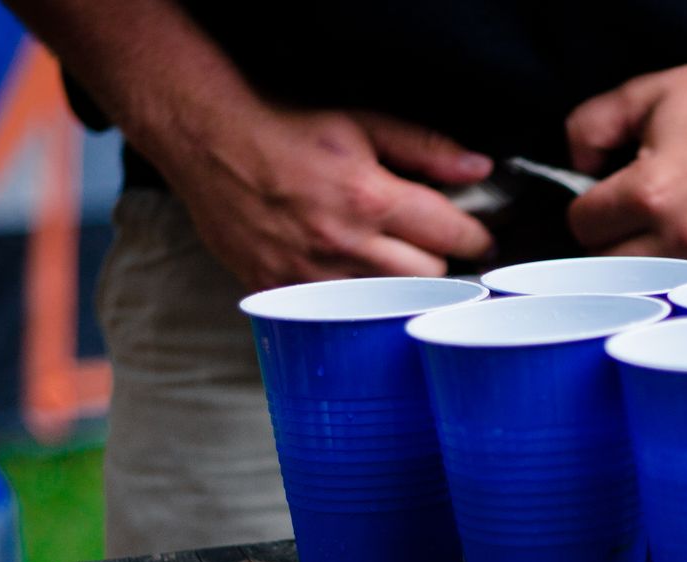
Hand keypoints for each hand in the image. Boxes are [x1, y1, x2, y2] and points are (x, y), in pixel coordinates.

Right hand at [152, 104, 495, 288]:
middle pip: (429, 278)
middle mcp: (342, 243)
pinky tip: (342, 273)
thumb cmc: (284, 128)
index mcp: (368, 198)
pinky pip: (336, 312)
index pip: (451, 235)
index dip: (474, 237)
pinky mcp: (279, 291)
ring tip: (385, 260)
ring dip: (396, 285)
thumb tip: (478, 168)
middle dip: (437, 261)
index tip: (476, 238)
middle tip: (427, 246)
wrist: (207, 141)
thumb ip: (425, 148)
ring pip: (387, 302)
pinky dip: (349, 298)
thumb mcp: (362, 124)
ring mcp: (309, 275)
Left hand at [564, 48, 686, 257]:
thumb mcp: (644, 95)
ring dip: (648, 259)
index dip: (587, 206)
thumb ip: (588, 128)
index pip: (582, 226)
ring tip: (668, 222)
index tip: (603, 196)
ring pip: (652, 283)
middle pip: (610, 267)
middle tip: (632, 212)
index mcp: (651, 194)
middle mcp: (683, 236)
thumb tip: (576, 165)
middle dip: (611, 239)